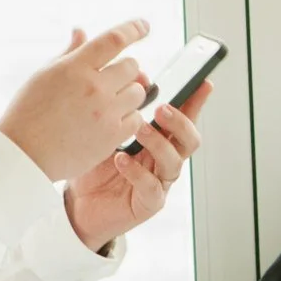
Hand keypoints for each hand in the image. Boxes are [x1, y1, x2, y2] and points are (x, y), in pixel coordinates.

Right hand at [0, 20, 151, 183]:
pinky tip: (110, 120)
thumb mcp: (44, 76)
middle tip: (110, 80)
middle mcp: (94, 87)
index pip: (114, 40)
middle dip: (125, 69)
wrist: (24, 155)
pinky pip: (137, 118)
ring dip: (128, 93)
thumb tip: (81, 31)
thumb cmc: (28, 112)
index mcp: (75, 68)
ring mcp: (105, 112)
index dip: (133, 29)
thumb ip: (69, 53)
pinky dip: (129, 117)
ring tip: (108, 102)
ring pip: (138, 92)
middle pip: (132, 66)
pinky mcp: (112, 136)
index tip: (144, 26)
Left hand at [64, 81, 212, 253]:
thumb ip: (122, 106)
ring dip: (159, 143)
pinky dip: (137, 172)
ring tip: (139, 130)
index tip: (204, 83)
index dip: (196, 102)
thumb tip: (138, 74)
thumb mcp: (104, 131)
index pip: (184, 119)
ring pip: (174, 162)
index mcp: (159, 141)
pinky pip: (152, 187)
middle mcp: (163, 161)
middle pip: (189, 140)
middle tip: (161, 110)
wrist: (76, 205)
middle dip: (180, 122)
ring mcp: (159, 182)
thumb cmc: (92, 166)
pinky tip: (121, 160)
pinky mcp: (148, 203)